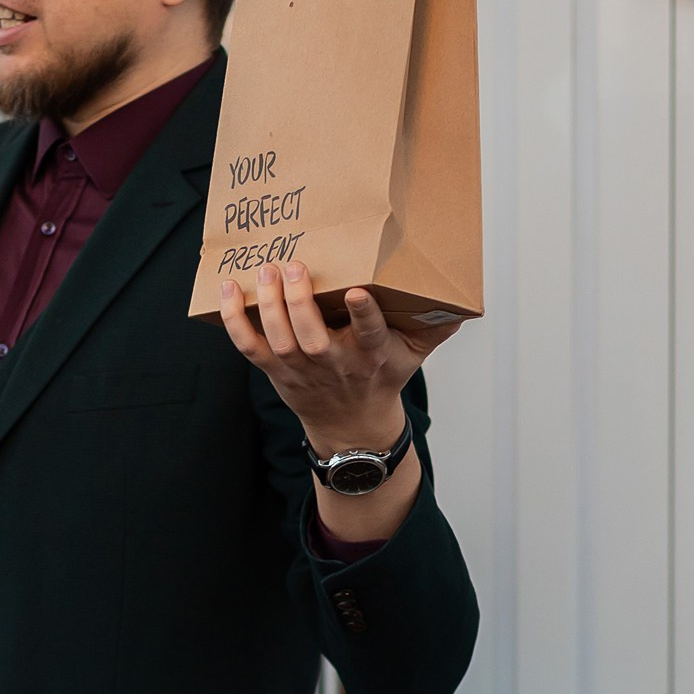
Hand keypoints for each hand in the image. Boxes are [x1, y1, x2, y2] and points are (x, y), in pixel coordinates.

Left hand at [219, 262, 460, 455]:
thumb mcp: (413, 355)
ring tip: (266, 270)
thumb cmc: (381, 378)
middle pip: (312, 338)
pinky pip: (248, 346)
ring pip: (280, 340)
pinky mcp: (274, 370)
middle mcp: (334, 363)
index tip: (357, 290)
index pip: (370, 335)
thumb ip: (434, 327)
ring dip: (269, 306)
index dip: (363, 315)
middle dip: (299, 302)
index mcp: (371, 356)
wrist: (352, 427)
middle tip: (293, 265)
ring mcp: (300, 369)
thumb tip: (464, 303)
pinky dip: (233, 320)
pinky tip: (229, 289)